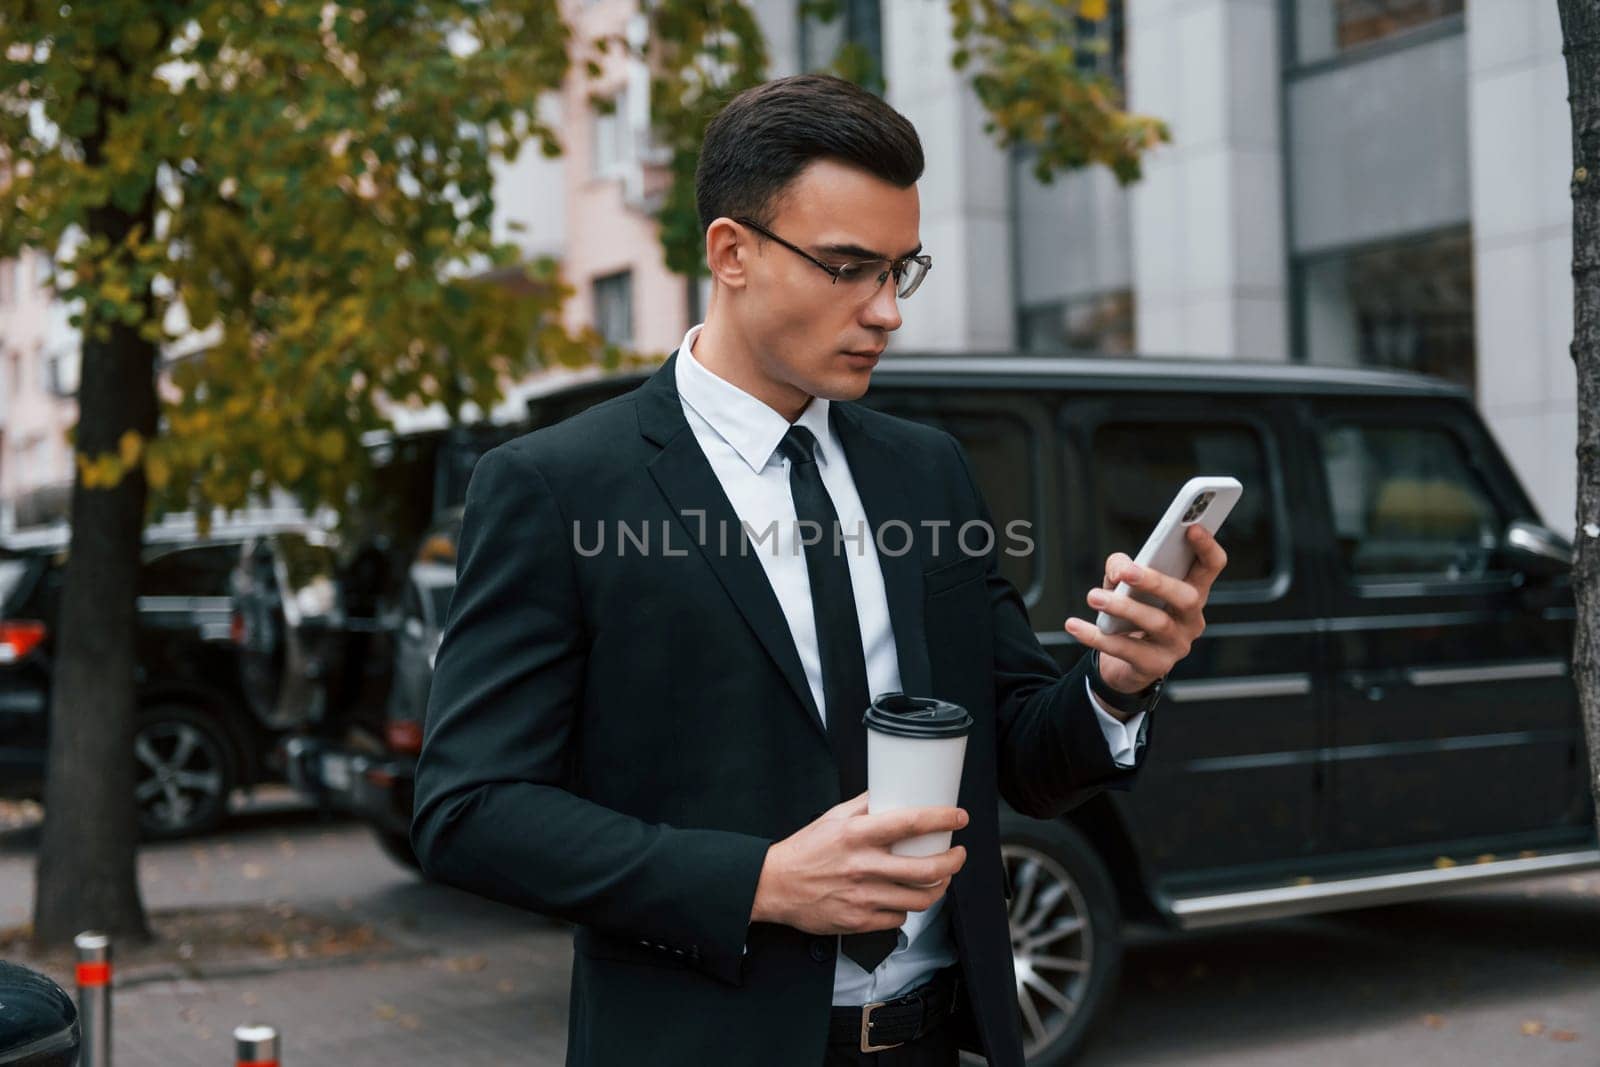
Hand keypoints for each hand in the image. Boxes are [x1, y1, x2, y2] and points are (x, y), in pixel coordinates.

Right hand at [750, 792, 968, 935]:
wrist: (775, 886)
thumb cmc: (804, 850)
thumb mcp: (832, 818)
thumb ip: (864, 805)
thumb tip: (891, 790)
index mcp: (857, 835)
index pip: (910, 823)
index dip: (942, 819)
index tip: (958, 816)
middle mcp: (863, 866)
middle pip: (926, 870)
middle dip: (953, 862)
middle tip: (958, 854)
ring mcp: (863, 897)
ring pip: (919, 899)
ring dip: (939, 888)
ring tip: (941, 878)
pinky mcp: (859, 921)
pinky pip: (898, 918)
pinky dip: (907, 908)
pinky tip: (905, 897)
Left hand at [1063, 524, 1227, 696]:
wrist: (1126, 664)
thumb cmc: (1132, 614)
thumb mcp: (1125, 585)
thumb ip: (1122, 568)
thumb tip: (1118, 571)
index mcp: (1192, 591)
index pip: (1211, 567)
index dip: (1207, 547)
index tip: (1191, 528)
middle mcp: (1191, 619)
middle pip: (1186, 597)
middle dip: (1156, 582)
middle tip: (1126, 573)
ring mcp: (1177, 645)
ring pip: (1156, 623)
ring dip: (1123, 607)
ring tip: (1093, 596)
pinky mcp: (1155, 666)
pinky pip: (1126, 650)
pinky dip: (1096, 636)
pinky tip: (1074, 625)